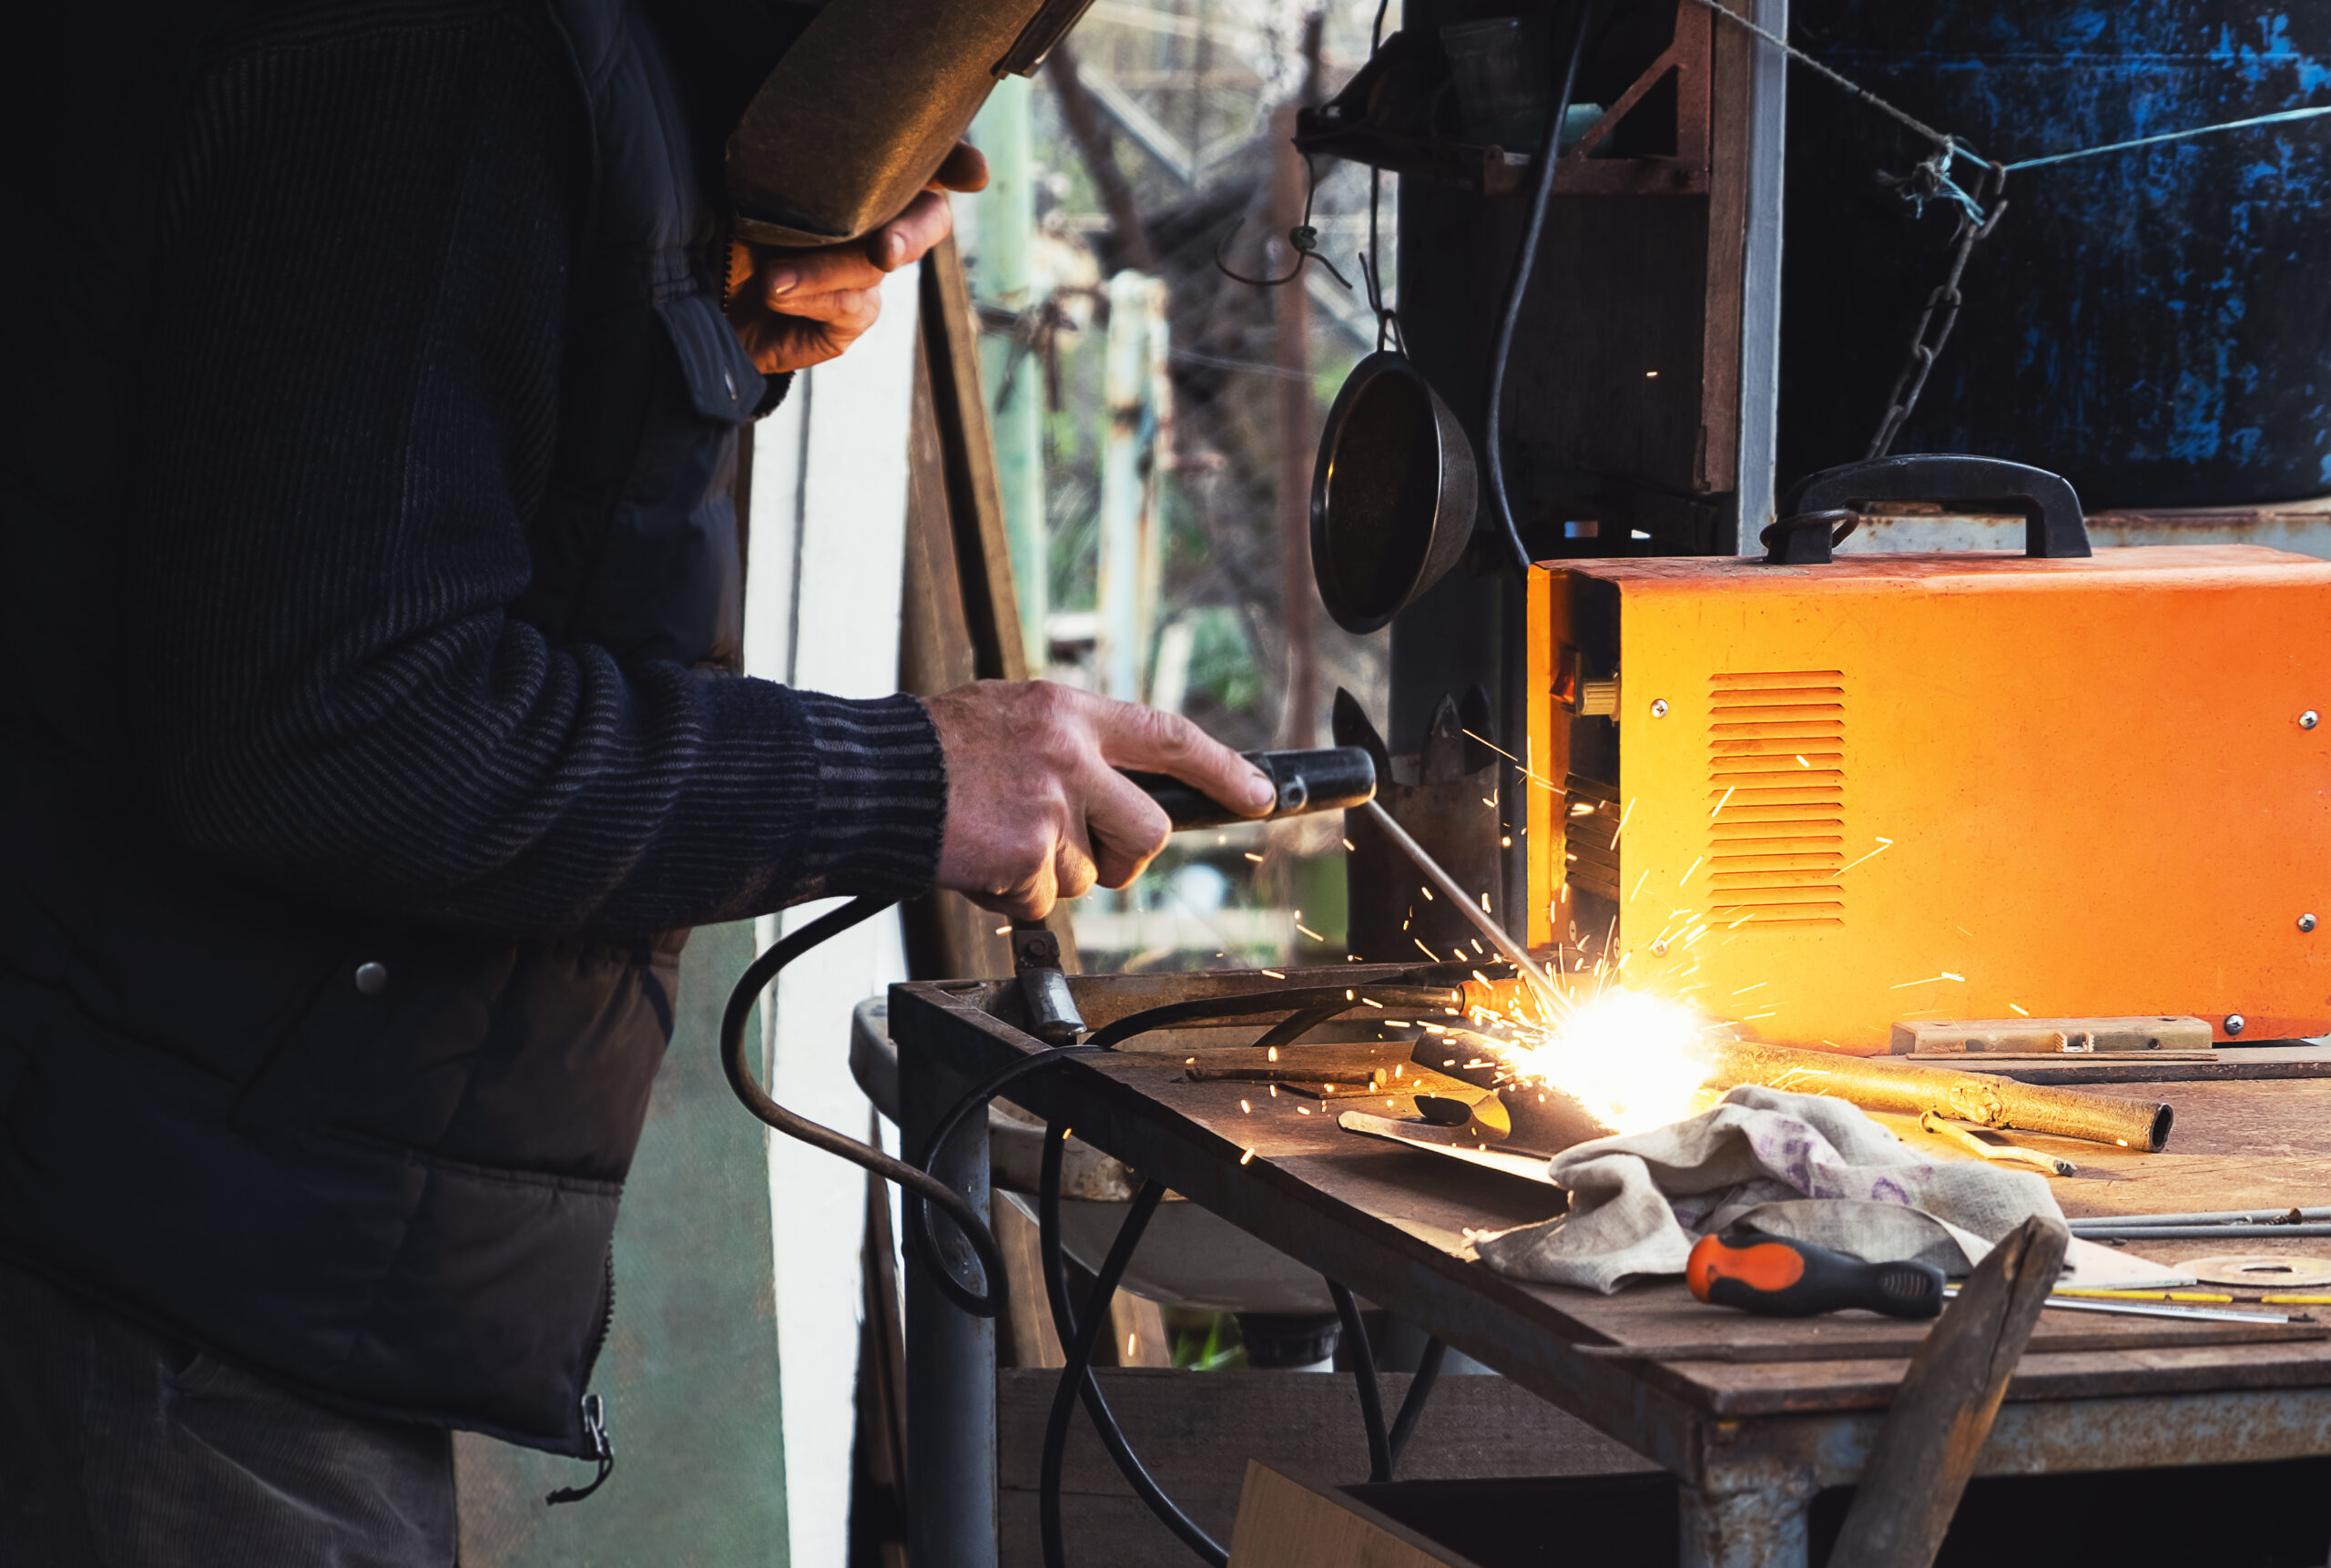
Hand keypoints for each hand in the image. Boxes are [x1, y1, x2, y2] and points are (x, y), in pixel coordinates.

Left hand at [726, 143, 989, 374]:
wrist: (689, 294)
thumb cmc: (718, 218)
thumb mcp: (748, 178)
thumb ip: (790, 166)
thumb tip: (820, 155)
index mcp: (858, 174)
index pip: (919, 157)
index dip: (954, 162)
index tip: (972, 173)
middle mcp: (874, 220)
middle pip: (928, 219)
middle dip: (916, 231)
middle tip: (887, 250)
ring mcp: (864, 273)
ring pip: (875, 267)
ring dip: (825, 270)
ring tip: (774, 279)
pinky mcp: (849, 320)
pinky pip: (855, 307)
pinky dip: (815, 299)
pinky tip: (777, 295)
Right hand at [924, 681, 1278, 920]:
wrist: (871, 781)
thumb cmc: (932, 752)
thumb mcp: (1011, 717)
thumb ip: (1067, 748)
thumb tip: (1116, 792)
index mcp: (1070, 713)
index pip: (1169, 736)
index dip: (1223, 769)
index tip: (1262, 795)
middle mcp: (1070, 756)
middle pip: (1148, 831)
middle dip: (1123, 857)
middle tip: (1080, 854)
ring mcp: (1050, 809)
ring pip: (1089, 875)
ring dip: (1048, 875)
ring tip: (998, 840)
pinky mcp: (1025, 857)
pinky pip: (1042, 901)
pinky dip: (1012, 896)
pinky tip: (977, 861)